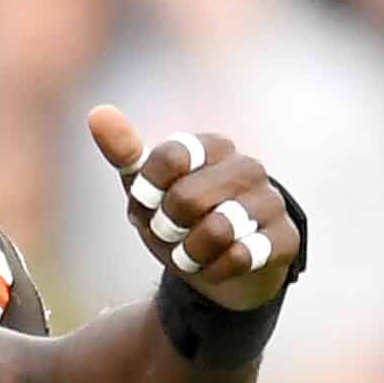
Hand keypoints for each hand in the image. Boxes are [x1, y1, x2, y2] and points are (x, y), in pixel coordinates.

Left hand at [89, 105, 300, 310]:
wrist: (213, 269)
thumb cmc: (176, 220)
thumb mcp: (145, 190)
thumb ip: (124, 152)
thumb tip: (98, 112)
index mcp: (211, 147)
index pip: (169, 157)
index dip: (148, 190)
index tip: (148, 202)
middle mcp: (247, 167)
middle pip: (186, 198)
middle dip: (166, 227)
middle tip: (171, 232)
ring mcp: (271, 201)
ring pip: (217, 230)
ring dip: (189, 253)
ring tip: (192, 252)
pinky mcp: (285, 238)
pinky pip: (240, 257)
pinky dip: (215, 270)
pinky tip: (218, 266)